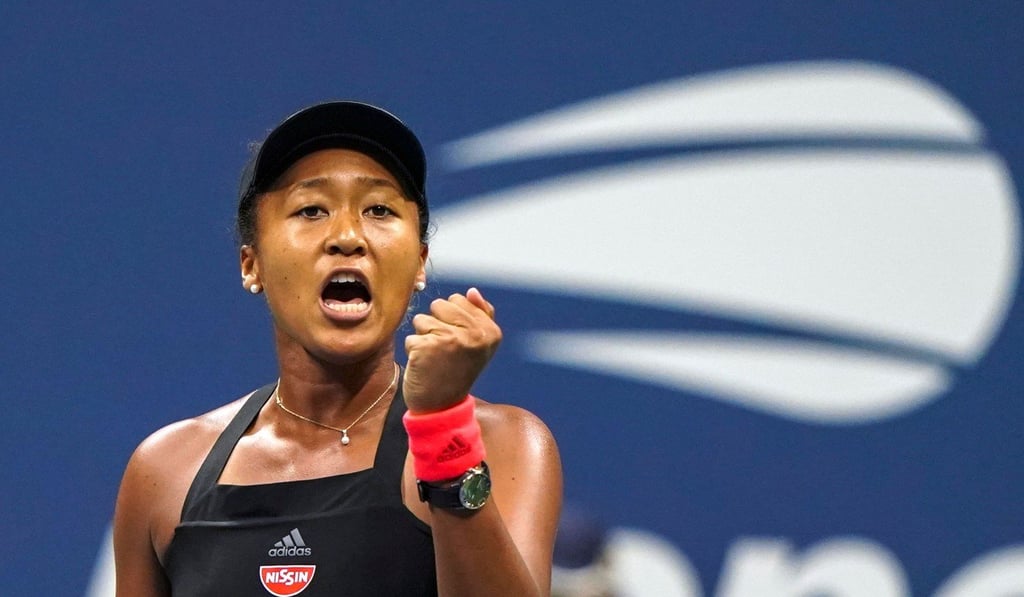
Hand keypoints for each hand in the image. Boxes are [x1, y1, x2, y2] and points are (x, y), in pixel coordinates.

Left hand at [403, 287, 500, 412]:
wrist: (442, 408)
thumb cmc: (457, 372)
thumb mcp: (478, 346)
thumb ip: (480, 316)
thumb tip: (472, 291)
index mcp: (490, 331)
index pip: (459, 300)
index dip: (452, 320)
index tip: (459, 343)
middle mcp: (474, 334)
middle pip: (440, 305)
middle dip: (437, 324)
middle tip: (444, 350)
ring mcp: (450, 339)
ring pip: (422, 319)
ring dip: (423, 337)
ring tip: (434, 358)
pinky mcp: (427, 347)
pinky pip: (411, 337)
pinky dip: (413, 351)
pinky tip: (424, 366)